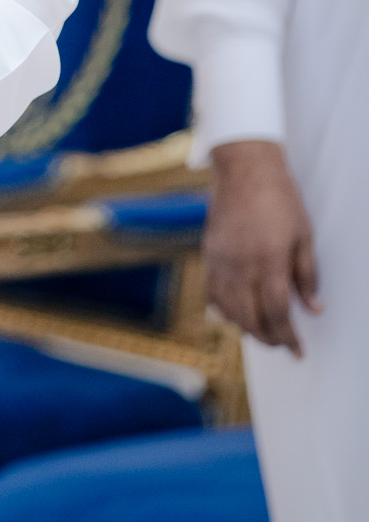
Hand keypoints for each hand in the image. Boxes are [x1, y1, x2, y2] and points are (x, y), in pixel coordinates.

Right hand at [204, 141, 319, 356]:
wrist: (244, 170)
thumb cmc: (279, 199)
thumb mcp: (304, 235)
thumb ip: (307, 275)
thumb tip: (313, 309)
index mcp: (269, 261)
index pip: (277, 313)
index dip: (288, 337)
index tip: (298, 351)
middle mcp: (241, 266)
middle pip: (250, 318)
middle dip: (268, 338)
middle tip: (282, 344)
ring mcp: (221, 261)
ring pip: (228, 311)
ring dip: (246, 328)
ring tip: (262, 332)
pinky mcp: (208, 255)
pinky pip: (211, 294)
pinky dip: (223, 310)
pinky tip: (235, 313)